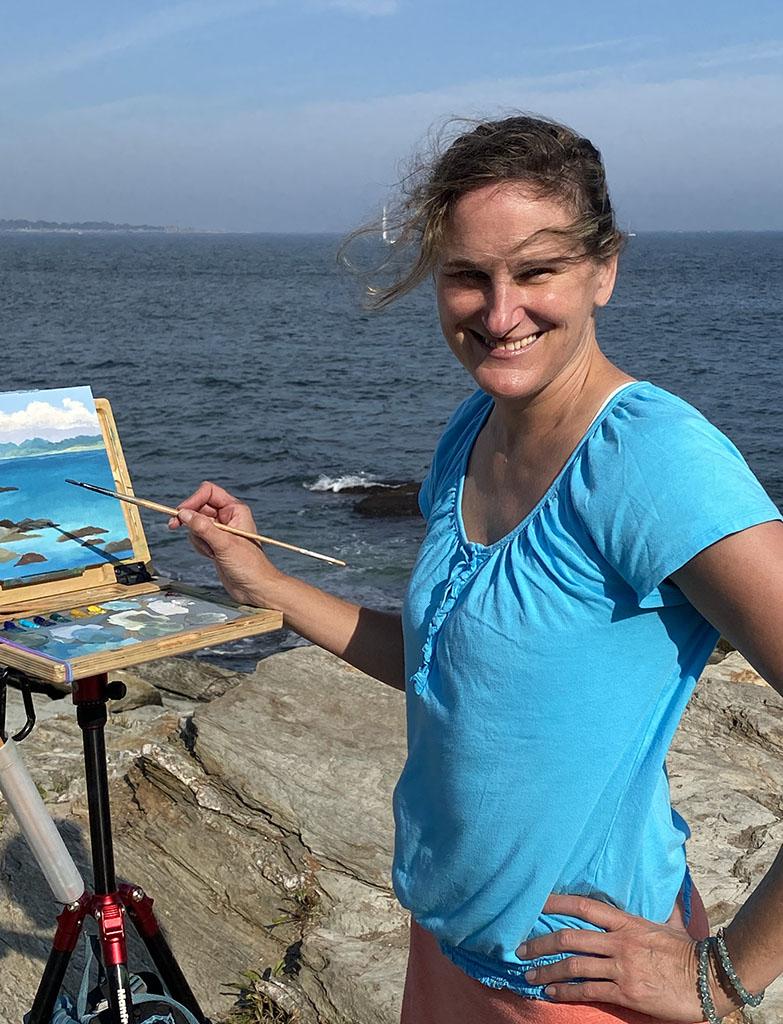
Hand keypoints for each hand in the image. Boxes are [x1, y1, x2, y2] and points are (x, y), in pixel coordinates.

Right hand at [170, 480, 284, 606]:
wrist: (254, 588)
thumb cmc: (249, 566)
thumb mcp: (224, 545)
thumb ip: (203, 528)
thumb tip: (183, 514)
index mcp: (235, 510)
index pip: (208, 492)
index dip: (192, 500)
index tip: (180, 512)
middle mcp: (228, 517)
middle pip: (198, 507)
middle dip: (190, 520)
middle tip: (174, 526)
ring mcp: (220, 530)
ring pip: (195, 523)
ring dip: (197, 537)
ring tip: (211, 551)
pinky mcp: (214, 543)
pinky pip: (197, 537)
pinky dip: (199, 546)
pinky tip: (211, 556)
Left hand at [516, 895, 740, 1019]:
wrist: (709, 978)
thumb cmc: (687, 950)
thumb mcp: (667, 923)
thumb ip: (652, 910)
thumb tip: (660, 894)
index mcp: (627, 921)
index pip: (585, 905)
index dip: (557, 902)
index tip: (535, 903)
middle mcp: (619, 941)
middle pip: (569, 936)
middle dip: (540, 943)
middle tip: (520, 949)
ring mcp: (621, 966)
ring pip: (573, 965)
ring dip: (546, 971)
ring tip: (529, 975)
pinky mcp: (626, 992)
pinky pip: (587, 991)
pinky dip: (565, 992)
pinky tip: (551, 994)